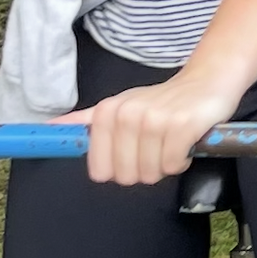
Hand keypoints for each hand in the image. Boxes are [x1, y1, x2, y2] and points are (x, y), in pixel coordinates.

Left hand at [62, 72, 245, 187]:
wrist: (206, 81)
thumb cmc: (162, 101)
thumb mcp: (120, 106)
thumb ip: (85, 121)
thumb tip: (49, 128)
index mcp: (106, 113)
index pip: (101, 170)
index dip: (120, 168)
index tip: (134, 153)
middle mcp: (126, 114)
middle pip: (126, 176)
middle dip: (146, 168)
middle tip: (158, 147)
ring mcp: (154, 119)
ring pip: (152, 173)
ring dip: (166, 164)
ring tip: (172, 143)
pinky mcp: (181, 126)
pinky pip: (173, 165)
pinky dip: (182, 161)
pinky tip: (186, 143)